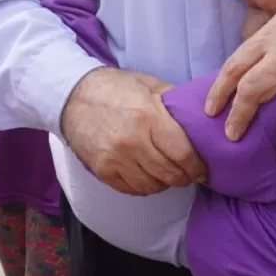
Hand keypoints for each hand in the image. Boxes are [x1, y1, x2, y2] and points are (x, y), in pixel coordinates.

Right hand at [61, 67, 205, 195]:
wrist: (72, 95)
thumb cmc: (115, 88)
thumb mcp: (148, 85)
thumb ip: (174, 102)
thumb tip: (202, 118)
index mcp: (148, 117)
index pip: (183, 154)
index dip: (198, 167)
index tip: (203, 170)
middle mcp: (132, 141)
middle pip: (170, 174)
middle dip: (185, 177)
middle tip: (189, 173)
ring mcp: (115, 158)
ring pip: (153, 186)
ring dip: (164, 182)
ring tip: (167, 172)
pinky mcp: (102, 170)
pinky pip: (133, 189)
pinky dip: (145, 186)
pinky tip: (147, 174)